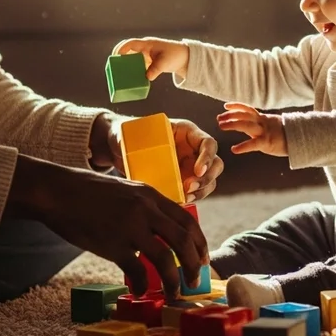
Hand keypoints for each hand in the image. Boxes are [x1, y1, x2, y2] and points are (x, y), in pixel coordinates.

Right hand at [5, 155, 207, 298]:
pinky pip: (135, 270)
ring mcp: (129, 227)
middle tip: (194, 278)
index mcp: (151, 195)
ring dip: (174, 279)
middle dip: (194, 262)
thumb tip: (162, 228)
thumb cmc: (89, 192)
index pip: (187, 219)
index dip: (199, 241)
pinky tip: (139, 291)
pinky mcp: (112, 244)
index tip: (202, 256)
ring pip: (165, 258)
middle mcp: (145, 210)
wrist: (58, 192)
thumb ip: (146, 206)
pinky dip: (141, 284)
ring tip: (174, 291)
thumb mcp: (127, 190)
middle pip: (183, 239)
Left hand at [95, 115, 223, 203]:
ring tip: (186, 196)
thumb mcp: (130, 133)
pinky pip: (195, 192)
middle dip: (207, 178)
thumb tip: (123, 146)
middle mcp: (192, 150)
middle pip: (215, 164)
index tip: (197, 170)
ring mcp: (189, 167)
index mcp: (186, 133)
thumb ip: (130, 138)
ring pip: (209, 181)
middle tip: (190, 187)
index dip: (207, 157)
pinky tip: (181, 201)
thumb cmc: (126, 135)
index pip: (208, 143)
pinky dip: (192, 198)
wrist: (120, 149)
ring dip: (202, 191)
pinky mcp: (182, 181)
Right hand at [112, 37, 189, 80]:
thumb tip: (147, 77)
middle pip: (127, 51)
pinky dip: (132, 70)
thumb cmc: (175, 56)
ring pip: (131, 58)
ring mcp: (145, 55)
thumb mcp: (166, 63)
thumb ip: (156, 69)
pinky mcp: (147, 62)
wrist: (184, 58)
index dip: (121, 49)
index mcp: (147, 44)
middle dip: (119, 58)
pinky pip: (136, 65)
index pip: (130, 43)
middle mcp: (144, 49)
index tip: (116, 56)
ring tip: (118, 74)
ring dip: (124, 65)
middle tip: (112, 67)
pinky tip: (130, 79)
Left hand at [217, 102, 287, 156]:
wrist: (302, 138)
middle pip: (244, 115)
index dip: (236, 106)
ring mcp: (265, 131)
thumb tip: (250, 125)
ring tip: (221, 126)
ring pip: (246, 125)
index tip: (225, 106)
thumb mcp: (272, 125)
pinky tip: (234, 149)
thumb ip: (261, 124)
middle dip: (230, 116)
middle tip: (219, 119)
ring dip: (232, 124)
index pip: (248, 109)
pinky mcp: (267, 142)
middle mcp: (263, 122)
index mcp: (263, 119)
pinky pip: (253, 144)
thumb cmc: (286, 135)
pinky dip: (242, 146)